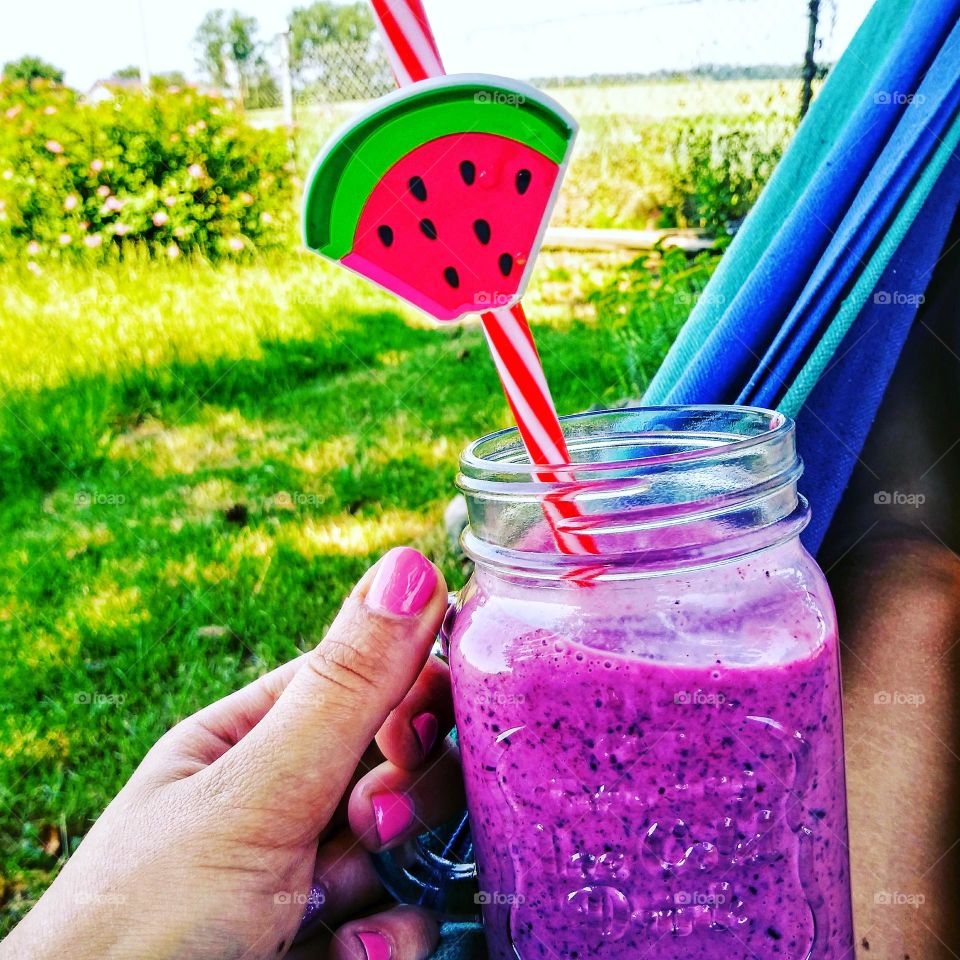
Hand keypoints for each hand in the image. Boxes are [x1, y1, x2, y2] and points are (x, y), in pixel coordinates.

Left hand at [1, 548, 463, 959]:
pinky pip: (406, 920)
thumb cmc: (144, 923)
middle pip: (402, 762)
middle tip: (374, 821)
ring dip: (391, 878)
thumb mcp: (253, 792)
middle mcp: (289, 800)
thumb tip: (410, 564)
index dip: (410, 692)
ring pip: (415, 845)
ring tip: (335, 910)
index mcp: (253, 739)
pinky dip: (388, 940)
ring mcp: (314, 875)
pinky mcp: (339, 940)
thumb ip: (345, 688)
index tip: (423, 722)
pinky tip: (347, 952)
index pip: (363, 680)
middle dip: (405, 792)